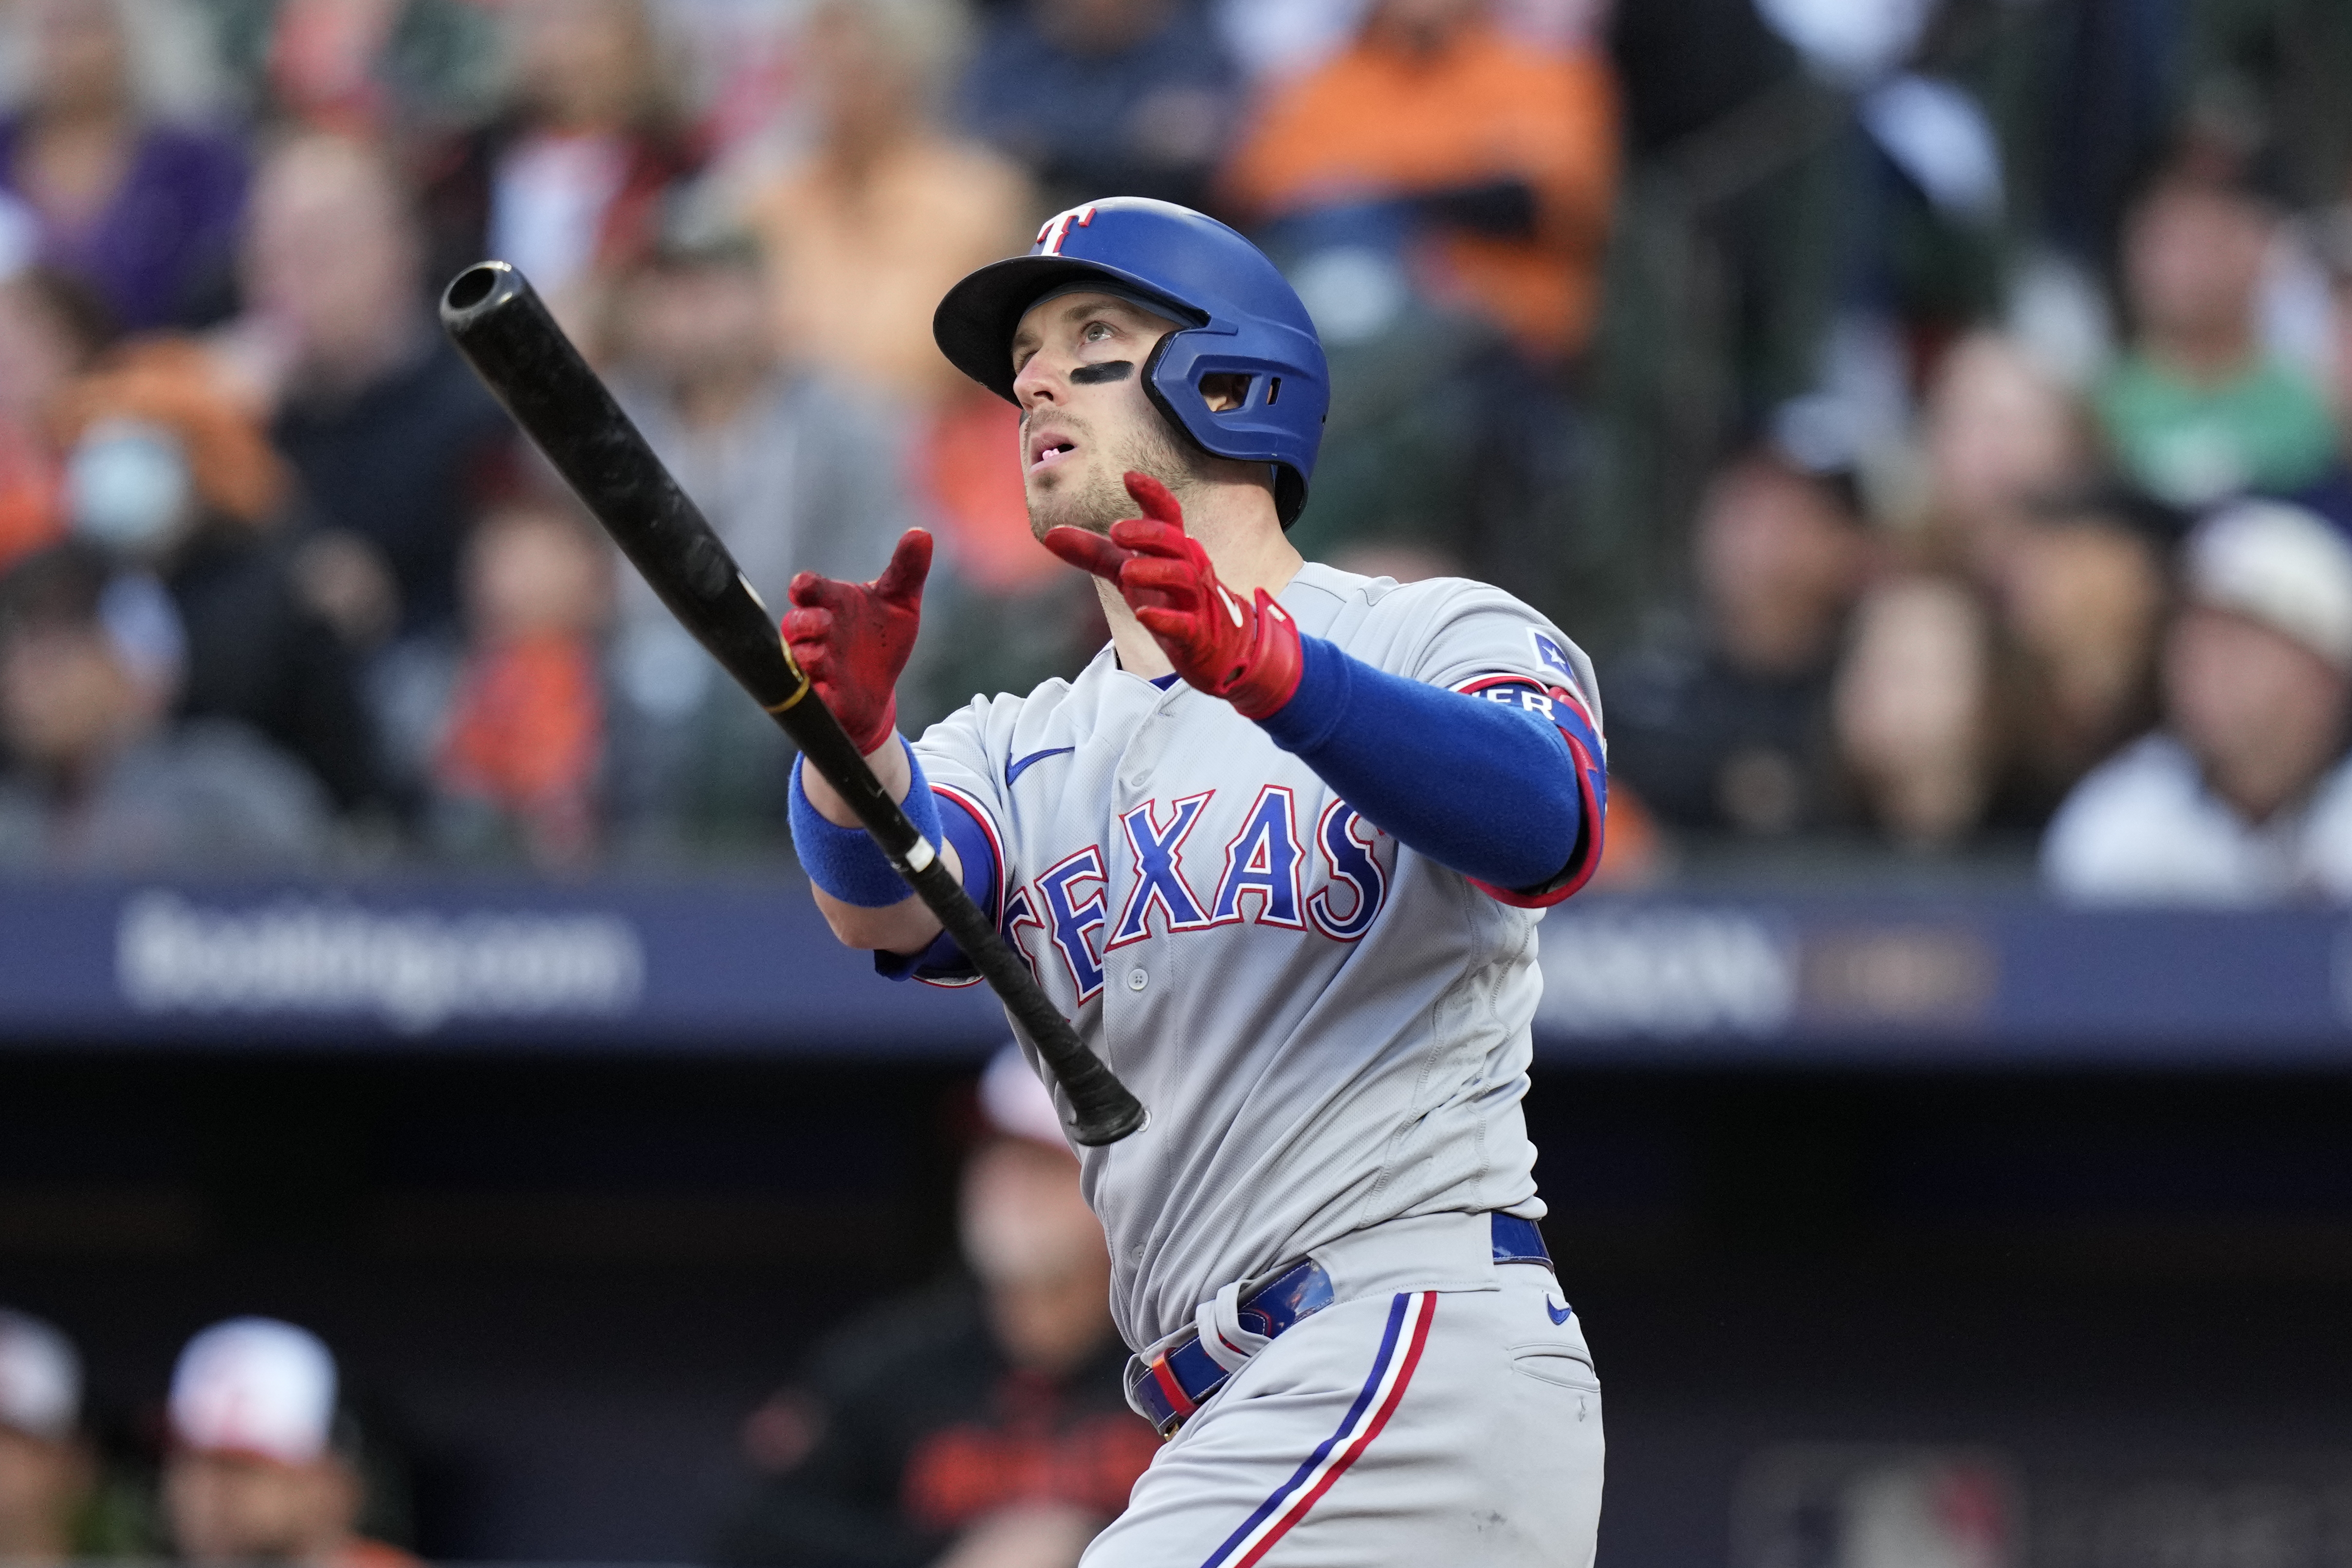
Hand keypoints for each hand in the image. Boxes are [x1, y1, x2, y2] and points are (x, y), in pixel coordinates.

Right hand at [782, 529, 931, 753]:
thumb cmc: (882, 638)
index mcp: (830, 603)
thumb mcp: (900, 603)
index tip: (803, 587)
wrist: (879, 690)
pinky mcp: (818, 697)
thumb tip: (922, 533)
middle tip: (827, 623)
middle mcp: (815, 633)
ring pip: (800, 658)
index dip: (803, 587)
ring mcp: (813, 666)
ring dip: (812, 656)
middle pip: (796, 622)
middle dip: (808, 622)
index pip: (808, 588)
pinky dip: (817, 691)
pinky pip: (809, 694)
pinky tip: (829, 689)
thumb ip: (908, 570)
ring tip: (828, 658)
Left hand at [1042, 472, 1301, 717]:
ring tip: (1126, 573)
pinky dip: (1166, 620)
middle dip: (1147, 533)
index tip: (1129, 476)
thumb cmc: (1173, 602)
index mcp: (1175, 549)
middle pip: (1174, 540)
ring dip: (1154, 571)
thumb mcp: (1131, 575)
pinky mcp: (1197, 635)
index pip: (1168, 514)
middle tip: (1116, 531)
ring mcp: (1196, 602)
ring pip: (1182, 577)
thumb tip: (1050, 534)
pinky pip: (1186, 624)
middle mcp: (1189, 568)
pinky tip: (1144, 616)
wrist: (1220, 650)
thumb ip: (1095, 554)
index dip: (1152, 494)